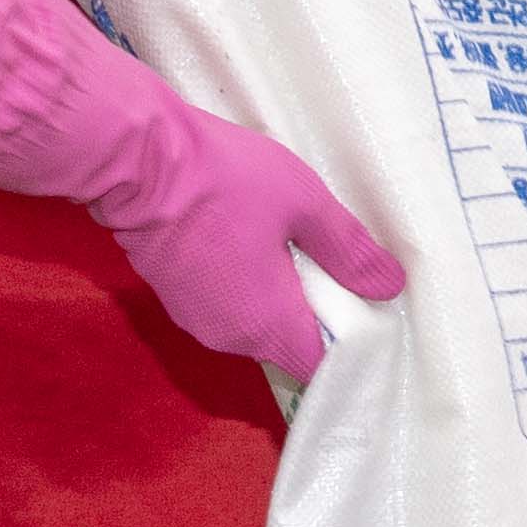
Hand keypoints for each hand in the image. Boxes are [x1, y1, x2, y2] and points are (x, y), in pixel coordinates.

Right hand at [72, 68, 402, 384]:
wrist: (136, 161)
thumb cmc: (226, 181)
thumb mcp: (305, 204)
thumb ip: (350, 251)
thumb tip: (389, 287)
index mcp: (268, 325)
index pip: (320, 365)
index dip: (346, 339)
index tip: (360, 301)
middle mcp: (230, 338)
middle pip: (288, 344)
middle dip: (313, 312)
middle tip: (328, 259)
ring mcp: (195, 320)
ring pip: (255, 323)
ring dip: (277, 295)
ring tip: (288, 242)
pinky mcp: (173, 297)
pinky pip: (226, 305)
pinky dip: (244, 284)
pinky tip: (249, 240)